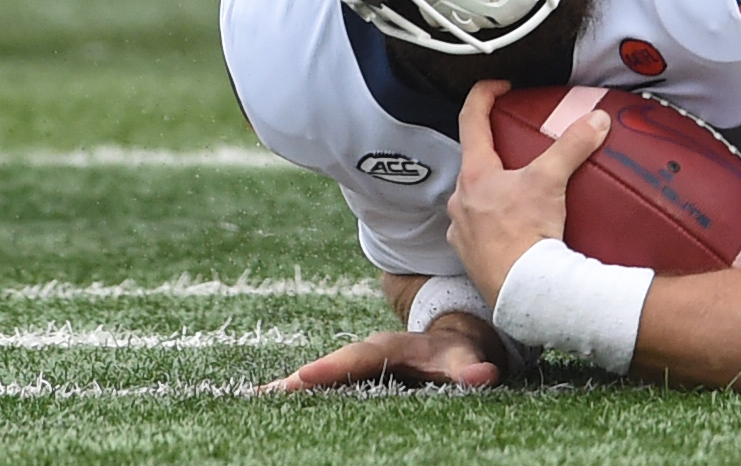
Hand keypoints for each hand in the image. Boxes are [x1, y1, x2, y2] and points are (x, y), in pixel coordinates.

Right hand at [262, 319, 512, 391]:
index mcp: (389, 350)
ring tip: (256, 398)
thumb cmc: (457, 352)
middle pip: (327, 369)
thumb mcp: (465, 358)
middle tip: (265, 393)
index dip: (332, 369)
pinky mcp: (354, 378)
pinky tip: (268, 403)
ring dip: (290, 388)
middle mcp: (366, 356)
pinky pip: (325, 385)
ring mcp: (358, 367)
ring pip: (320, 377)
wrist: (453, 337)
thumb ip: (471, 367)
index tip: (304, 377)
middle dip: (298, 380)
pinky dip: (298, 392)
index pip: (358, 360)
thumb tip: (484, 375)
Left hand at [448, 78, 608, 299]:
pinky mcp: (469, 256)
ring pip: (474, 198)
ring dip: (494, 192)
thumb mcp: (551, 182)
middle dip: (495, 152)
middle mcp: (459, 200)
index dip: (484, 95)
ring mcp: (461, 230)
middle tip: (519, 148)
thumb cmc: (528, 234)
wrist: (524, 292)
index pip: (471, 118)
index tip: (502, 87)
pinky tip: (514, 229)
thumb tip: (596, 119)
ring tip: (520, 194)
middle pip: (474, 162)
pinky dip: (494, 224)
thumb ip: (573, 145)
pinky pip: (478, 230)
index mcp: (474, 174)